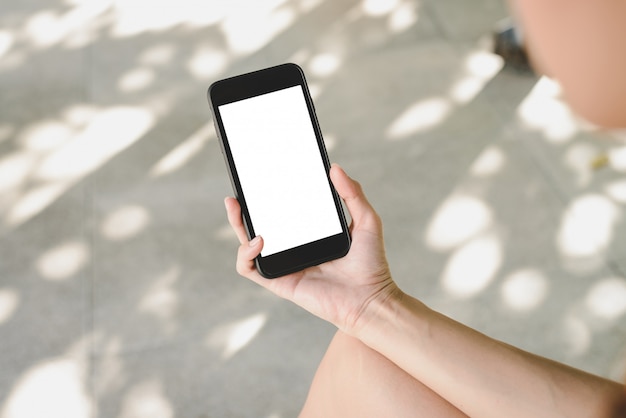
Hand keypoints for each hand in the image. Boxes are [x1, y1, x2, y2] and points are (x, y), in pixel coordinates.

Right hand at [224, 164, 398, 333]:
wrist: (370, 299)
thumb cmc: (371, 264)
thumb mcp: (366, 220)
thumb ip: (353, 194)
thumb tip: (334, 167)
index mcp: (309, 234)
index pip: (282, 213)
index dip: (267, 199)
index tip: (260, 180)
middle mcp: (293, 249)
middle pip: (258, 227)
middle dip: (242, 211)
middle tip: (237, 193)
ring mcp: (284, 265)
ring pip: (248, 246)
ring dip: (237, 227)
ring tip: (238, 209)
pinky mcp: (280, 282)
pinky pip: (250, 269)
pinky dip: (246, 254)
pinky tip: (259, 241)